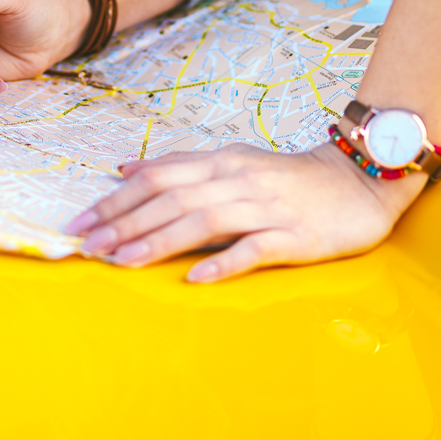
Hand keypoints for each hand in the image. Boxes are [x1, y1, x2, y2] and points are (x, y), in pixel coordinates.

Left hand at [64, 144, 425, 281]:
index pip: (156, 179)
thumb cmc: (287, 178)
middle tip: (87, 246)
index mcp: (219, 163)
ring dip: (158, 241)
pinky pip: (254, 249)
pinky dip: (223, 262)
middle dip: (123, 223)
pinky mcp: (294, 237)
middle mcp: (237, 181)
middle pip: (171, 200)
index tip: (80, 223)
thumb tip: (125, 170)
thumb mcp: (231, 162)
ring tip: (123, 260)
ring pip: (203, 222)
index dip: (115, 201)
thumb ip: (180, 166)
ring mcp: (266, 209)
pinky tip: (194, 277)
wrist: (360, 181)